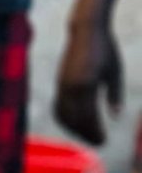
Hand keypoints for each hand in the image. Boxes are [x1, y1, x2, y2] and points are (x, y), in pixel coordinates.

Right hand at [55, 19, 122, 144]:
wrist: (86, 29)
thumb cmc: (106, 48)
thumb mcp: (115, 71)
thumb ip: (115, 95)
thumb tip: (115, 116)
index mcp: (86, 84)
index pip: (88, 117)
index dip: (95, 132)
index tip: (104, 141)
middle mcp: (70, 87)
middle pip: (74, 120)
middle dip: (86, 134)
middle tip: (99, 143)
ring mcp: (61, 85)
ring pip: (64, 116)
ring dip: (75, 129)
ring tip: (88, 136)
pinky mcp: (59, 83)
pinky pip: (58, 107)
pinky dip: (66, 119)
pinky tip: (76, 124)